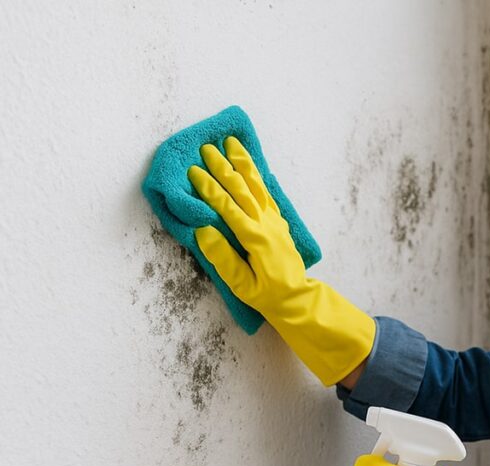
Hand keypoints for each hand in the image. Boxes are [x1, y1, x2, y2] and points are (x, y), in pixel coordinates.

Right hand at [187, 137, 374, 385]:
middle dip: (223, 168)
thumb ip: (222, 258)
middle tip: (206, 149)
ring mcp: (275, 220)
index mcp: (255, 238)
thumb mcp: (241, 284)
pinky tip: (250, 165)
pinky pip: (267, 193)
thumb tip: (203, 231)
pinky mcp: (278, 222)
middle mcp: (266, 224)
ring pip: (257, 186)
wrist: (296, 298)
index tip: (193, 172)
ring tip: (232, 143)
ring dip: (243, 163)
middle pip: (242, 189)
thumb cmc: (265, 295)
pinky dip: (257, 176)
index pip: (228, 207)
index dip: (210, 189)